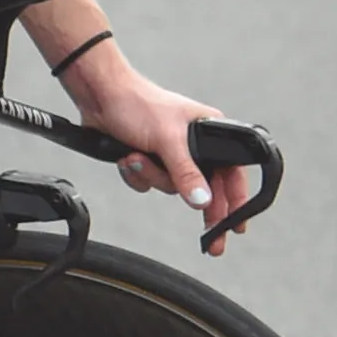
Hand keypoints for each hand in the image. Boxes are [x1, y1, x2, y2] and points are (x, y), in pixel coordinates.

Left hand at [67, 55, 250, 243]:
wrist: (99, 95)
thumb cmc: (138, 103)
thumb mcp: (167, 139)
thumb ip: (186, 171)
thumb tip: (203, 200)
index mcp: (209, 130)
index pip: (232, 171)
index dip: (236, 199)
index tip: (237, 226)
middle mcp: (193, 143)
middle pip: (204, 186)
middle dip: (197, 204)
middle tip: (212, 241)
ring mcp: (169, 152)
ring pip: (170, 186)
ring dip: (151, 177)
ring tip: (136, 158)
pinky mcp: (148, 157)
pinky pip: (149, 182)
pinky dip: (136, 175)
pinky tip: (127, 158)